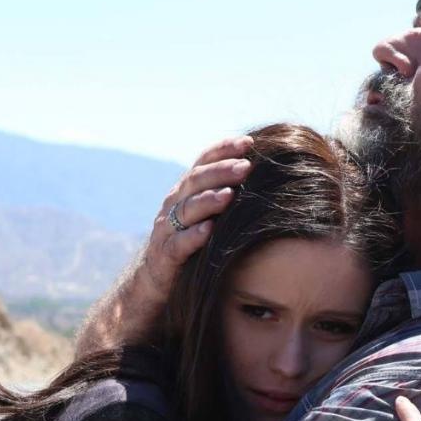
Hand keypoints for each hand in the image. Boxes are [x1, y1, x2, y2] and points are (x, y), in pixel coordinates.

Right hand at [135, 137, 253, 308]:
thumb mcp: (206, 213)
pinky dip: (193, 236)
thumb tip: (263, 175)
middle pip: (195, 181)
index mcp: (186, 190)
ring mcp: (166, 228)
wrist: (157, 277)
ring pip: (186, 209)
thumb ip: (225, 194)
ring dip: (208, 201)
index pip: (203, 161)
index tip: (248, 143)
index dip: (223, 149)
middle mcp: (174, 203)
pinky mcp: (165, 255)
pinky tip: (209, 231)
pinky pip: (178, 243)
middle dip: (221, 171)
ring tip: (230, 195)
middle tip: (246, 167)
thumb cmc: (191, 240)